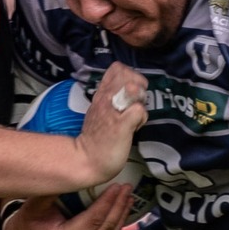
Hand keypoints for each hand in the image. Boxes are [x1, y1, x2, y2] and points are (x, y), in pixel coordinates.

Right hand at [2, 188, 132, 229]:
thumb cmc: (29, 223)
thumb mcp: (35, 204)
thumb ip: (55, 189)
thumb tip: (75, 169)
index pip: (95, 219)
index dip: (109, 201)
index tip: (118, 185)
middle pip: (107, 228)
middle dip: (120, 206)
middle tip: (128, 188)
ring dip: (121, 217)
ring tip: (128, 199)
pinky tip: (121, 215)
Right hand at [76, 63, 148, 182]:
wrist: (87, 161)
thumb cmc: (97, 139)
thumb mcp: (102, 111)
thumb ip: (114, 98)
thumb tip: (129, 91)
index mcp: (102, 94)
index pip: (117, 68)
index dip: (130, 76)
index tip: (130, 92)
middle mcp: (106, 99)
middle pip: (128, 73)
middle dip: (139, 86)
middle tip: (135, 104)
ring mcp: (113, 112)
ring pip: (135, 88)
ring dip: (140, 101)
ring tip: (134, 115)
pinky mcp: (121, 126)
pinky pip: (139, 111)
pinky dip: (141, 119)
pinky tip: (135, 128)